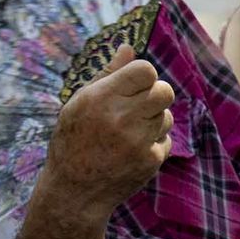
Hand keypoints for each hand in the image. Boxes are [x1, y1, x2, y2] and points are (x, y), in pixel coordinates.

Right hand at [44, 44, 173, 215]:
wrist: (74, 191)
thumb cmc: (72, 140)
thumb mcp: (79, 103)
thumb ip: (106, 75)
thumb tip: (127, 47)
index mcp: (100, 98)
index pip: (145, 70)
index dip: (142, 75)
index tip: (131, 85)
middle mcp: (120, 117)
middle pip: (164, 90)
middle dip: (154, 94)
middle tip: (136, 105)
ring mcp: (138, 140)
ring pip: (167, 115)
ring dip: (153, 119)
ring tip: (128, 131)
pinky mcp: (150, 160)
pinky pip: (164, 139)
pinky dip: (152, 143)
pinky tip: (130, 150)